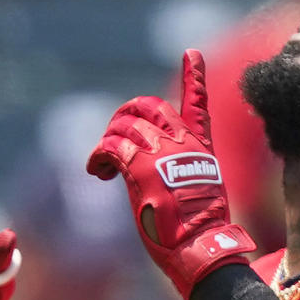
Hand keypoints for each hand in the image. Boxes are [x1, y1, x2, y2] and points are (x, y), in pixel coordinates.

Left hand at [87, 49, 255, 299]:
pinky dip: (98, 157)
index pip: (198, 106)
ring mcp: (162, 152)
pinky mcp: (141, 166)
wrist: (201, 246)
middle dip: (126, 115)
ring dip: (108, 141)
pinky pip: (111, 147)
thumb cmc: (200, 234)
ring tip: (104, 166)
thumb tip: (157, 184)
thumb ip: (179, 176)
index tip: (191, 53)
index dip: (195, 77)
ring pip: (125, 125)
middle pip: (149, 106)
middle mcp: (182, 143)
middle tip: (114, 139)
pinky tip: (98, 172)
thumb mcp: (198, 197)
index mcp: (202, 149)